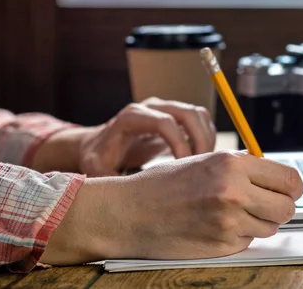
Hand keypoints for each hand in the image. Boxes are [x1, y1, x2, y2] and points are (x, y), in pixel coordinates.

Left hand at [31, 97, 215, 175]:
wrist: (100, 143)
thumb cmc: (99, 156)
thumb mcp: (96, 169)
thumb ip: (110, 180)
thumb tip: (129, 196)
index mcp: (132, 117)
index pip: (165, 122)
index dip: (179, 144)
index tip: (182, 169)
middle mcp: (151, 107)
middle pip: (188, 113)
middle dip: (201, 140)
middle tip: (203, 168)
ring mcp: (166, 108)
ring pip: (199, 114)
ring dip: (207, 138)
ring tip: (203, 165)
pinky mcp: (176, 115)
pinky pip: (200, 120)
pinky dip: (207, 137)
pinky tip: (200, 159)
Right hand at [41, 151, 302, 263]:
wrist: (129, 212)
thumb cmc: (165, 183)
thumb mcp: (207, 162)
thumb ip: (244, 169)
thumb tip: (279, 180)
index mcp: (232, 164)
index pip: (290, 180)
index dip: (291, 188)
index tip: (287, 190)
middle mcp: (233, 192)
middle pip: (287, 208)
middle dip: (281, 208)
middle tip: (267, 204)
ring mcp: (227, 223)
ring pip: (270, 227)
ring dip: (259, 222)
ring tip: (233, 213)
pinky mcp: (220, 247)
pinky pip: (247, 242)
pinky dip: (239, 236)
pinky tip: (216, 226)